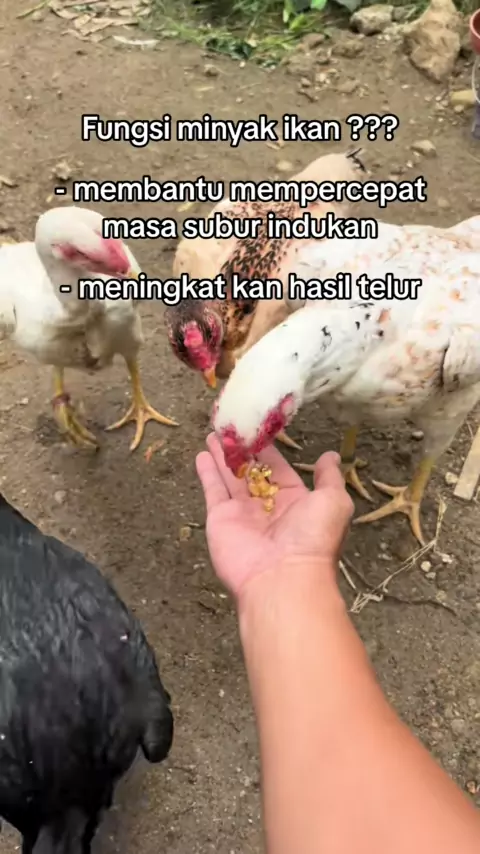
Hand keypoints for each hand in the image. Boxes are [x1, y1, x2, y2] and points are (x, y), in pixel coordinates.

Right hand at [196, 434, 353, 599]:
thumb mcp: (333, 502)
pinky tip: (203, 453)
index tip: (260, 428)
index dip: (269, 450)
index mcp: (294, 501)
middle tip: (232, 426)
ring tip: (214, 433)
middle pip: (252, 471)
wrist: (282, 578)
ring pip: (230, 477)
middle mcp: (266, 506)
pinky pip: (213, 490)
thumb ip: (329, 477)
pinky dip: (207, 472)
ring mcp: (241, 512)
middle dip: (242, 450)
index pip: (279, 468)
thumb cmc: (312, 539)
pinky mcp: (220, 518)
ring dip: (223, 455)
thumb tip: (331, 456)